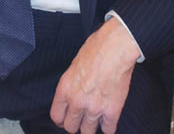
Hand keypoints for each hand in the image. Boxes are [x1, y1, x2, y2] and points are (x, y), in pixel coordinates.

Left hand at [50, 18, 138, 133]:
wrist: (116, 47)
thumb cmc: (97, 48)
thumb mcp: (75, 63)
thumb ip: (73, 82)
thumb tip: (74, 91)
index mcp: (65, 87)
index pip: (56, 116)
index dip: (61, 119)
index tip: (66, 119)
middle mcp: (77, 100)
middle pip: (70, 127)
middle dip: (75, 124)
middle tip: (81, 119)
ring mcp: (94, 108)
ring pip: (87, 132)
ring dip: (91, 126)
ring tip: (94, 119)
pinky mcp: (112, 111)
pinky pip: (108, 130)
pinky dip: (108, 127)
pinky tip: (108, 119)